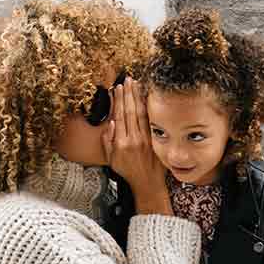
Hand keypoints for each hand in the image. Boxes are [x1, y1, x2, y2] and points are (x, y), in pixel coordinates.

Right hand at [101, 77, 169, 213]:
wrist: (147, 183)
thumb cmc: (127, 171)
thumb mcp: (111, 159)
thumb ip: (108, 140)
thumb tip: (111, 122)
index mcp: (121, 143)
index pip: (118, 116)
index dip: (117, 100)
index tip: (117, 88)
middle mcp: (133, 139)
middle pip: (129, 111)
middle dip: (128, 93)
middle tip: (127, 80)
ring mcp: (146, 138)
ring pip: (140, 113)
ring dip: (137, 96)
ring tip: (136, 83)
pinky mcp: (154, 139)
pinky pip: (150, 120)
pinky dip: (148, 107)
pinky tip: (147, 96)